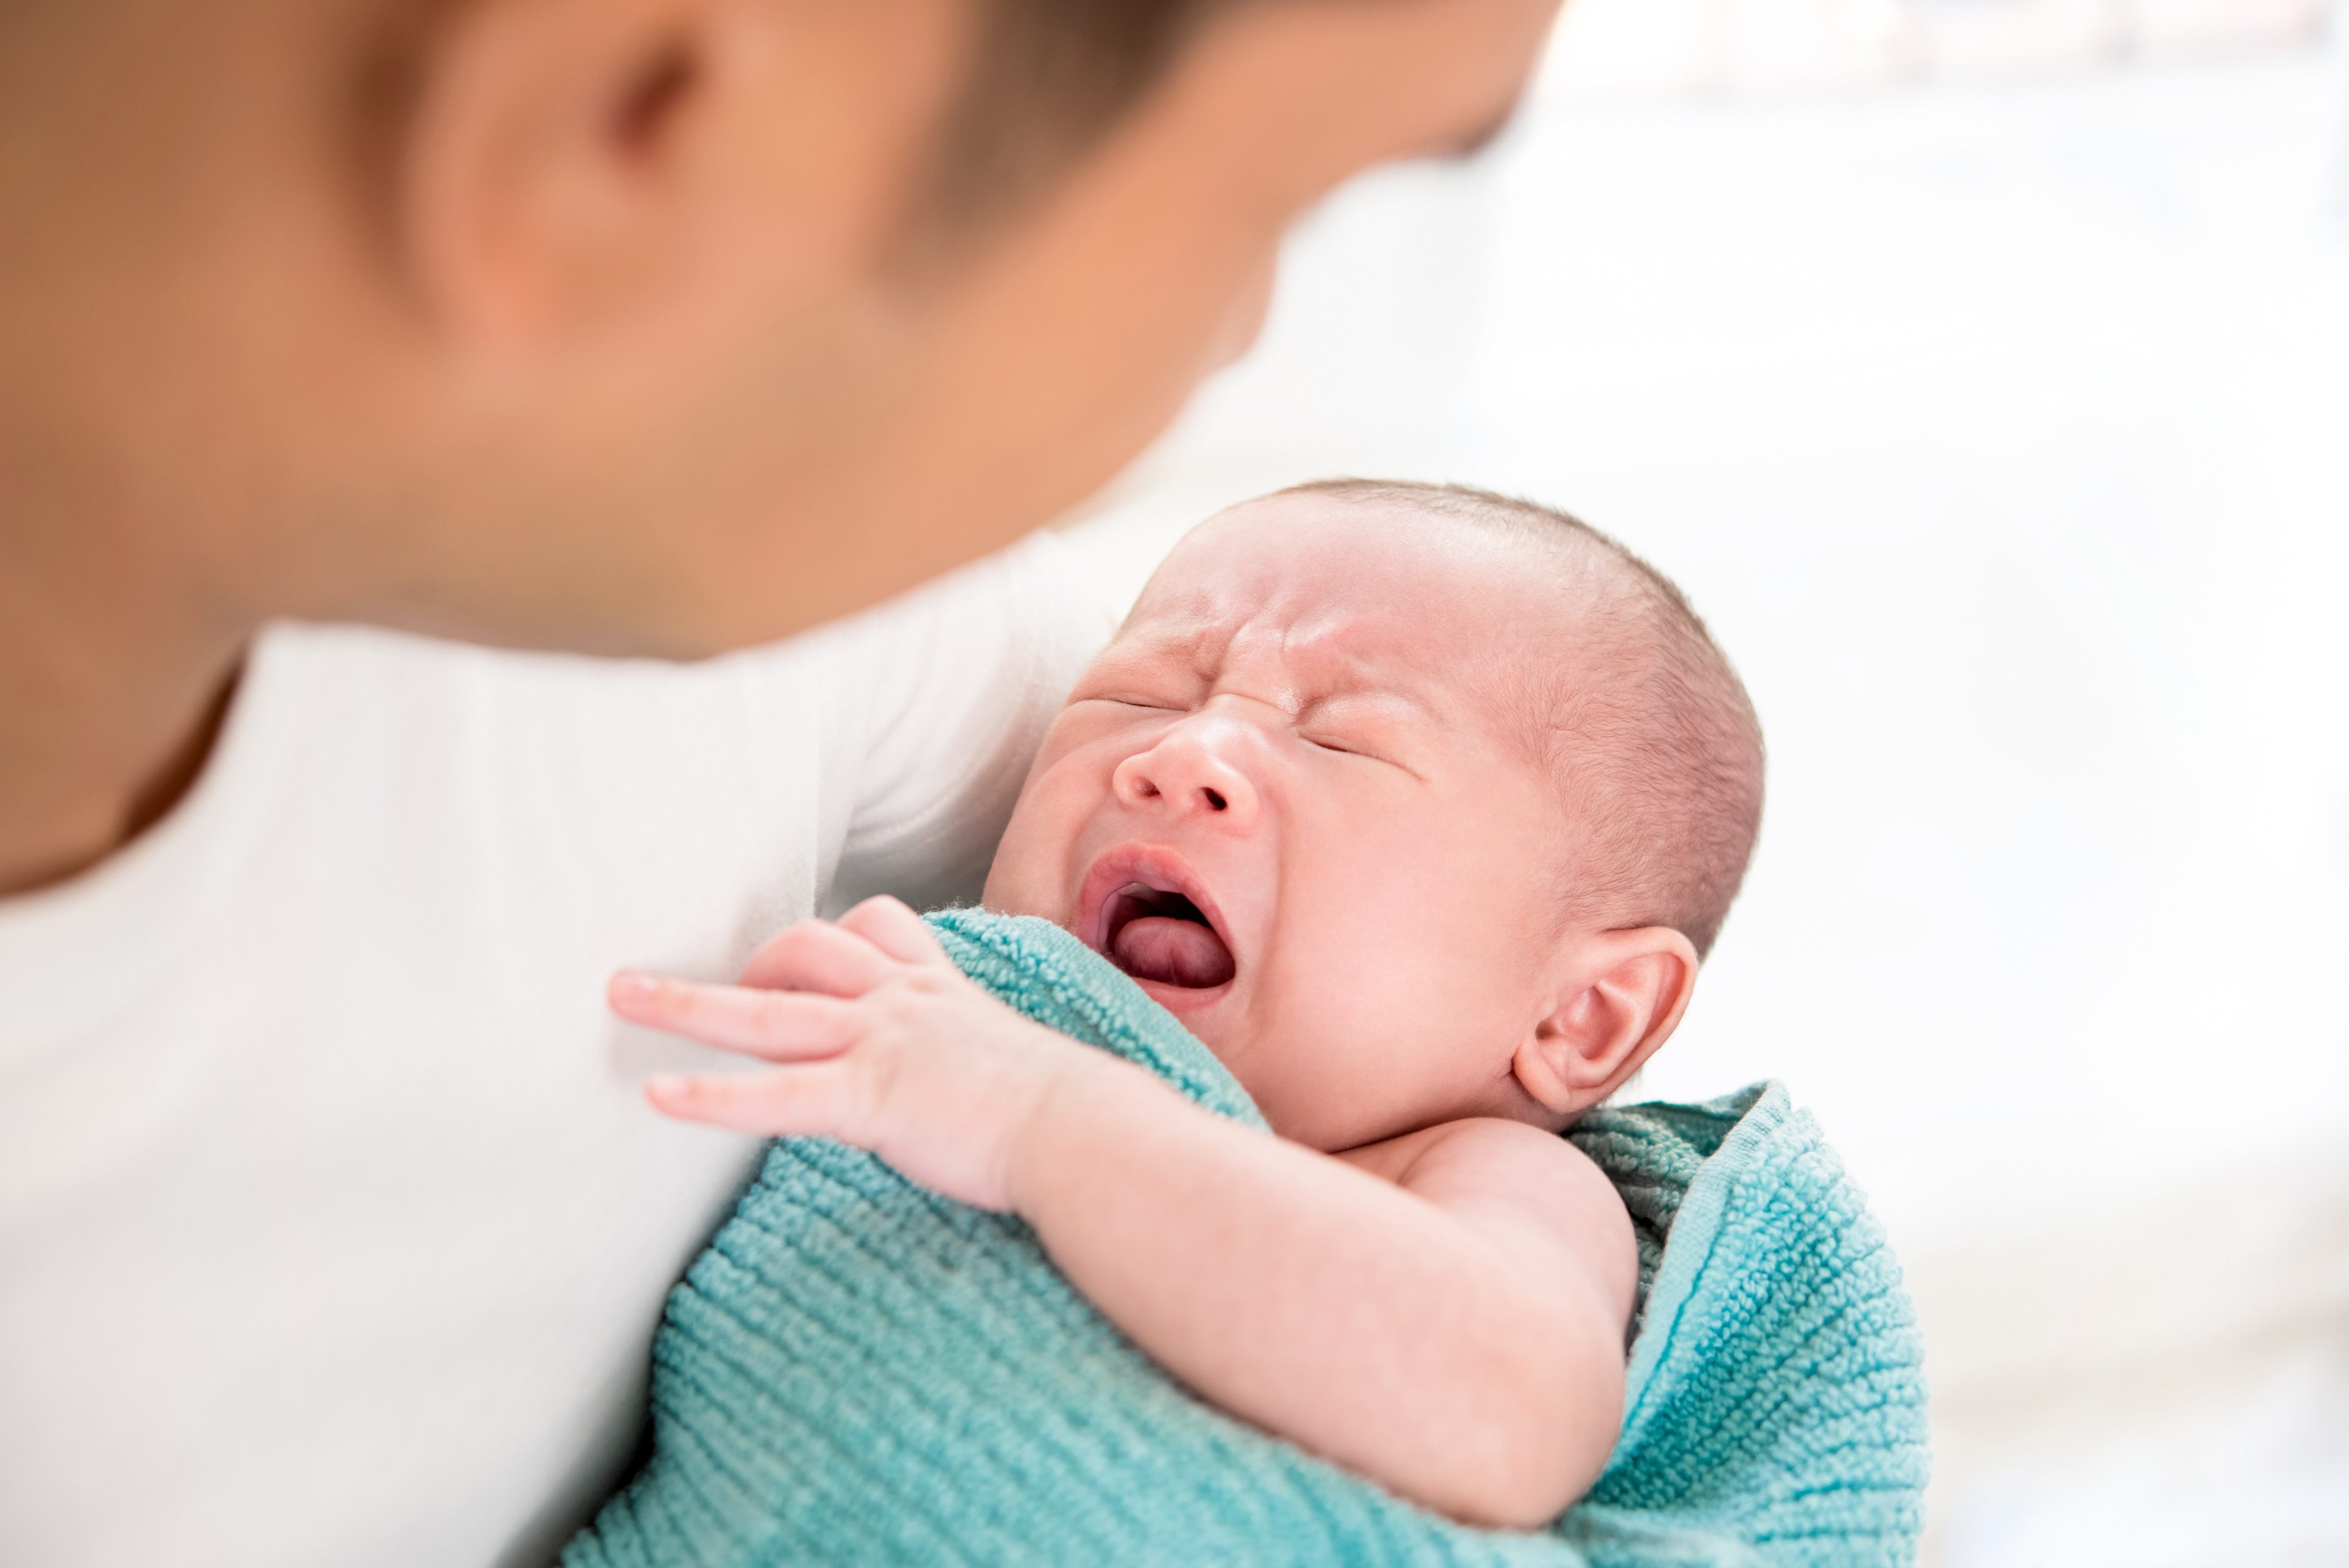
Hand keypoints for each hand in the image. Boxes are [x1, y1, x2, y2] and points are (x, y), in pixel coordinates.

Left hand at [609, 897, 1098, 1210]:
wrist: (1089, 1132)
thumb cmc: (1071, 1115)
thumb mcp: (1019, 1065)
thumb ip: (979, 1061)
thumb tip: (977, 1090)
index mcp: (943, 992)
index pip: (879, 928)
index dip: (831, 939)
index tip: (794, 959)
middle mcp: (906, 1002)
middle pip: (807, 949)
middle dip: (741, 961)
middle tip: (689, 989)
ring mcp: (885, 1043)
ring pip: (770, 1008)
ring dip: (686, 1002)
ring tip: (620, 997)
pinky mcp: (873, 1098)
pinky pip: (778, 1094)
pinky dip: (713, 1096)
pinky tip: (659, 1099)